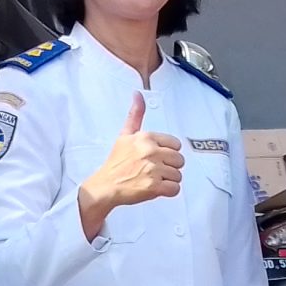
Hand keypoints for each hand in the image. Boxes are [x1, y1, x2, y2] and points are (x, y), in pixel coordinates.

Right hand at [77, 92, 183, 236]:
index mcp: (146, 137)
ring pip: (178, 175)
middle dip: (170, 167)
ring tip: (153, 179)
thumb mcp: (125, 135)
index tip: (157, 158)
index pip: (176, 144)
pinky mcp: (154, 187)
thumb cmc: (116, 163)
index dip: (168, 153)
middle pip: (179, 160)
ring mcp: (152, 169)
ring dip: (168, 180)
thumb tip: (138, 95)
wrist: (106, 186)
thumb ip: (136, 115)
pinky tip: (157, 189)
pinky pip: (175, 189)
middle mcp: (150, 151)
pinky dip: (168, 191)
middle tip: (155, 170)